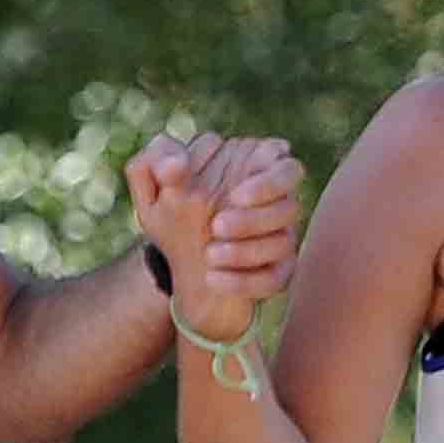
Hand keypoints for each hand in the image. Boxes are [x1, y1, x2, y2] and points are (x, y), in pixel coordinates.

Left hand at [123, 132, 303, 341]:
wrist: (176, 268)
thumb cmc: (170, 216)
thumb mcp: (152, 188)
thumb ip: (155, 161)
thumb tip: (177, 165)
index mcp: (250, 168)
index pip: (282, 161)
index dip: (265, 181)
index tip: (234, 196)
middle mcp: (272, 202)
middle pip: (291, 203)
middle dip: (256, 218)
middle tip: (216, 226)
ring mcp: (279, 238)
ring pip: (285, 242)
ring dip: (247, 250)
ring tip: (210, 255)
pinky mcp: (275, 272)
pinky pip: (275, 278)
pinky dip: (245, 282)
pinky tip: (213, 279)